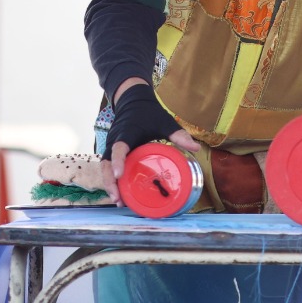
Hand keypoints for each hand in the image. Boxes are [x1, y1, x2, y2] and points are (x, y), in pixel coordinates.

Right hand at [102, 81, 199, 204]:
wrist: (133, 101)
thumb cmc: (149, 112)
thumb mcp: (165, 122)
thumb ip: (178, 134)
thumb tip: (196, 148)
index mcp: (127, 133)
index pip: (119, 148)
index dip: (118, 161)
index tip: (119, 175)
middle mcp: (115, 140)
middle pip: (107, 163)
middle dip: (110, 181)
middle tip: (118, 198)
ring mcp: (111, 146)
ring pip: (105, 167)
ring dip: (109, 184)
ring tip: (118, 201)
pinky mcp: (112, 151)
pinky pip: (108, 167)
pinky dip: (112, 180)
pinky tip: (120, 194)